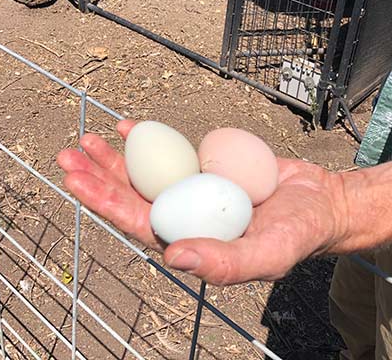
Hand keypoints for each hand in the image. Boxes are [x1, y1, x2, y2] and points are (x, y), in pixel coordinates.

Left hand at [56, 120, 350, 285]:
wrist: (321, 203)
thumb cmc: (296, 235)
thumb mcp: (268, 254)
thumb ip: (225, 262)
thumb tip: (172, 256)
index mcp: (188, 240)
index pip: (136, 223)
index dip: (104, 202)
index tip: (76, 179)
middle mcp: (183, 216)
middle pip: (131, 196)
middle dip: (98, 176)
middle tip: (70, 154)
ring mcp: (191, 191)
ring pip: (145, 174)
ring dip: (115, 158)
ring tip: (90, 138)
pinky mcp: (203, 169)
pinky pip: (170, 154)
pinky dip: (149, 141)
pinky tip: (128, 128)